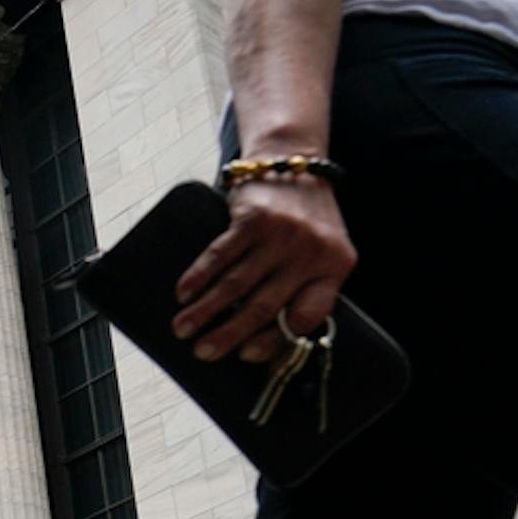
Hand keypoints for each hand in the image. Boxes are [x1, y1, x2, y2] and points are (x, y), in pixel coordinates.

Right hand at [173, 176, 355, 364]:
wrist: (295, 163)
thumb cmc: (305, 224)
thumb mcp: (322, 256)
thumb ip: (302, 292)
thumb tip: (256, 344)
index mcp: (335, 267)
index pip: (305, 315)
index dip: (274, 340)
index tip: (245, 355)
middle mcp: (311, 251)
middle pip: (264, 305)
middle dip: (229, 334)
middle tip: (203, 353)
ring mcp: (281, 233)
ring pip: (237, 284)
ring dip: (205, 311)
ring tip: (182, 330)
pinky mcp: (253, 217)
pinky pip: (220, 254)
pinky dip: (199, 276)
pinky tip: (184, 294)